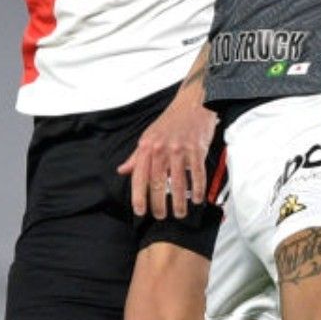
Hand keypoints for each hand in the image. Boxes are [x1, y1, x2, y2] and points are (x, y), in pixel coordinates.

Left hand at [117, 96, 216, 218]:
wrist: (192, 103)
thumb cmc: (170, 121)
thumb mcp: (148, 136)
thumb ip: (136, 157)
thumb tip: (122, 171)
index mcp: (147, 147)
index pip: (139, 177)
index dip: (138, 197)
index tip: (140, 211)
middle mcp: (161, 149)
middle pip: (158, 184)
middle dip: (159, 204)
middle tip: (161, 216)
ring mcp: (180, 150)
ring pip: (178, 183)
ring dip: (179, 202)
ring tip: (179, 213)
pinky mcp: (197, 149)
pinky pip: (197, 175)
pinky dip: (198, 190)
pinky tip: (198, 199)